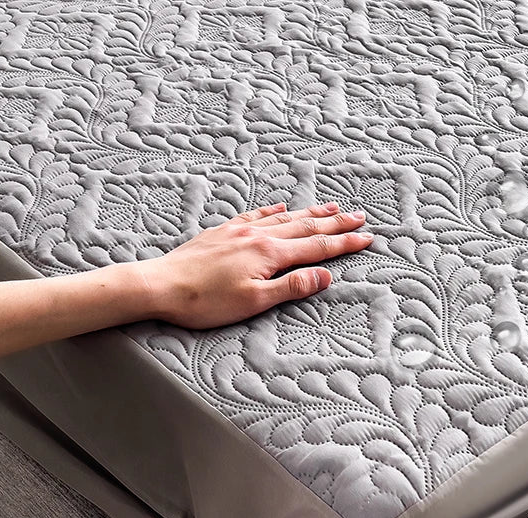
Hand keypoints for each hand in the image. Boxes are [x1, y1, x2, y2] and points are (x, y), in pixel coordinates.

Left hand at [138, 202, 372, 327]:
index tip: (366, 238)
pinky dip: (273, 210)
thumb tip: (324, 277)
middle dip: (335, 222)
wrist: (160, 286)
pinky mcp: (222, 232)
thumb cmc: (205, 301)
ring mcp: (239, 230)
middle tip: (359, 216)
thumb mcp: (254, 301)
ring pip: (283, 217)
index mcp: (269, 254)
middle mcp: (257, 236)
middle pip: (305, 226)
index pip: (317, 247)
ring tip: (331, 206)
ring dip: (310, 212)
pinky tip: (279, 206)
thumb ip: (291, 287)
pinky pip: (255, 215)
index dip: (344, 243)